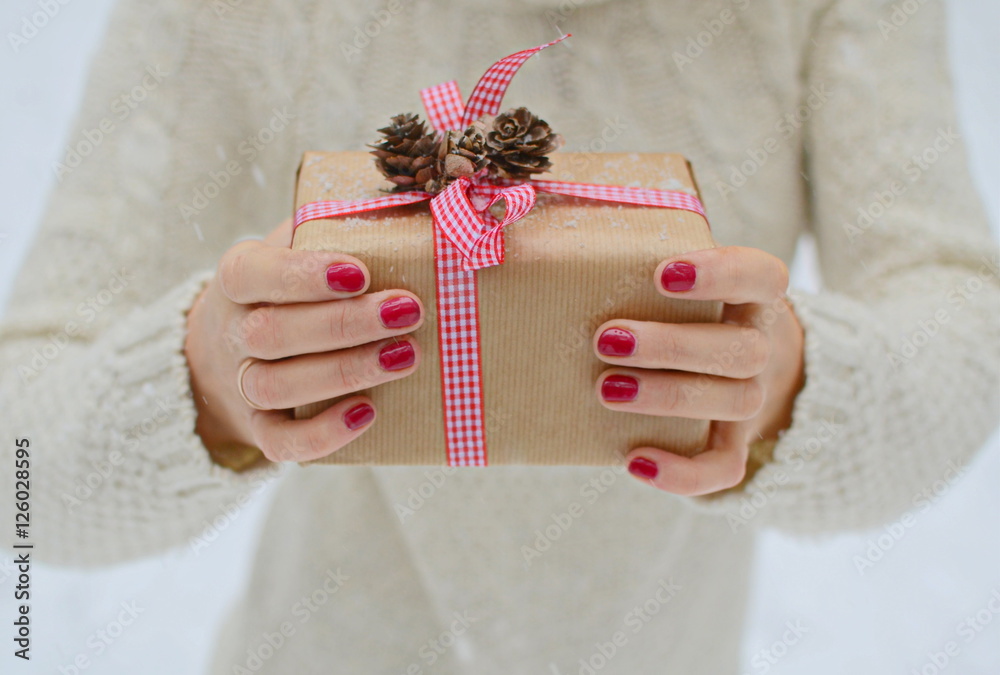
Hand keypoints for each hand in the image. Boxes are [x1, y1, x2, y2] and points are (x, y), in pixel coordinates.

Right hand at [183, 219, 424, 463]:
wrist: (229, 352)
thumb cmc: (287, 288)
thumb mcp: (294, 246)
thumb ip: (330, 226)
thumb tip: (409, 202)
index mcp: (239, 277)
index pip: (255, 274)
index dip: (302, 276)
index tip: (359, 273)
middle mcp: (232, 332)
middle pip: (273, 332)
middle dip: (344, 324)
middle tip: (408, 312)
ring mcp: (240, 385)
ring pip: (277, 385)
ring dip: (344, 372)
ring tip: (406, 357)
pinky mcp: (259, 429)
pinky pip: (280, 442)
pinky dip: (321, 434)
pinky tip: (368, 413)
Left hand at [592, 246, 804, 495]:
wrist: (730, 366)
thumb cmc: (679, 309)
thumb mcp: (672, 277)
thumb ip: (629, 255)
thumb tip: (528, 225)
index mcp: (751, 295)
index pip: (760, 276)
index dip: (722, 273)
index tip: (663, 273)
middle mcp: (761, 344)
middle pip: (739, 349)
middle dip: (671, 345)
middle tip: (605, 338)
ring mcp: (752, 397)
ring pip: (732, 401)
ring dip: (668, 396)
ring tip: (605, 388)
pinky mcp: (734, 443)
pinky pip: (724, 467)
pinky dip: (684, 473)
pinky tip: (634, 461)